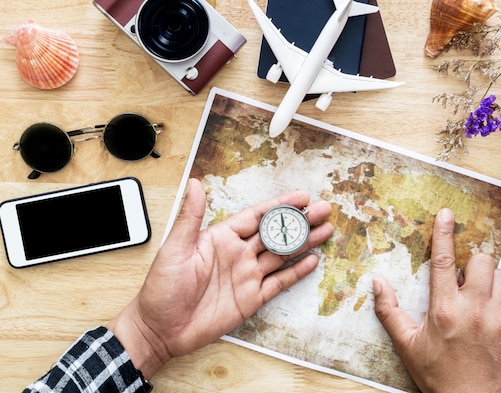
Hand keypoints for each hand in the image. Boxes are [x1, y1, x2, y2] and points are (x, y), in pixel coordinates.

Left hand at [107, 178, 333, 377]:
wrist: (160, 330)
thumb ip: (190, 217)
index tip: (302, 197)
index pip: (257, 216)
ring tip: (326, 231)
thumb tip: (195, 183)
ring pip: (282, 255)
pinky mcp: (251, 299)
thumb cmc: (161, 288)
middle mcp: (238, 254)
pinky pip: (279, 282)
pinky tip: (311, 261)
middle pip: (276, 233)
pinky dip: (296, 272)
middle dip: (300, 221)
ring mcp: (247, 276)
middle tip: (324, 211)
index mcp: (221, 237)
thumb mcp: (175, 249)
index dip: (280, 205)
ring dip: (304, 243)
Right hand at [373, 208, 500, 392]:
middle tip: (463, 282)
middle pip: (481, 261)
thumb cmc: (438, 375)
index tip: (446, 214)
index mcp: (445, 310)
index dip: (443, 234)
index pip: (443, 261)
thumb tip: (377, 282)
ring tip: (477, 300)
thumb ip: (389, 310)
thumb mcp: (407, 344)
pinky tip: (490, 319)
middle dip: (471, 265)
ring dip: (488, 282)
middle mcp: (475, 310)